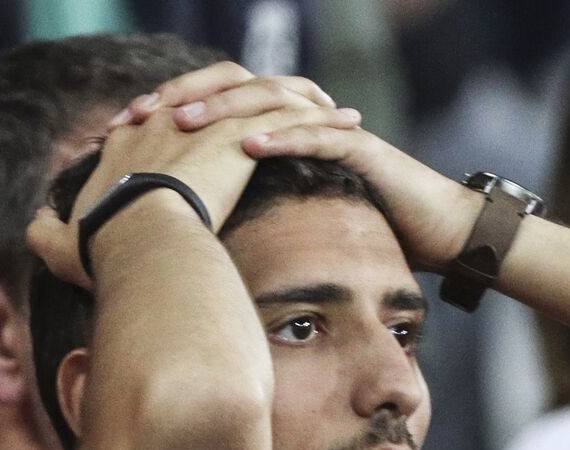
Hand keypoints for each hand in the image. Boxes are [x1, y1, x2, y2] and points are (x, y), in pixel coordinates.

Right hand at [28, 66, 358, 286]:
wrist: (137, 244)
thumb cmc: (104, 253)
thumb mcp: (63, 244)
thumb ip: (48, 233)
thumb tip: (34, 229)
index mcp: (131, 144)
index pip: (169, 117)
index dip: (200, 121)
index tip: (225, 134)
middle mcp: (166, 123)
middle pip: (217, 95)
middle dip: (253, 99)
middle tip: (287, 109)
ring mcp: (202, 125)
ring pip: (257, 96)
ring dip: (299, 102)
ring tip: (332, 114)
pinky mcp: (237, 136)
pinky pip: (291, 116)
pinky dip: (320, 118)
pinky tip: (349, 128)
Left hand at [121, 62, 482, 270]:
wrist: (443, 235)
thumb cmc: (377, 233)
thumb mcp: (302, 222)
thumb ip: (258, 215)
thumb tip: (198, 239)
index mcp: (286, 133)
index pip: (221, 107)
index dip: (172, 111)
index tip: (126, 128)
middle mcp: (306, 121)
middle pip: (236, 89)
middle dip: (185, 98)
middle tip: (140, 114)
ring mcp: (335, 130)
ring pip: (271, 103)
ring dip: (224, 111)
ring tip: (183, 123)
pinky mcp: (362, 149)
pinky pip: (317, 136)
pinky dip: (282, 138)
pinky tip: (248, 147)